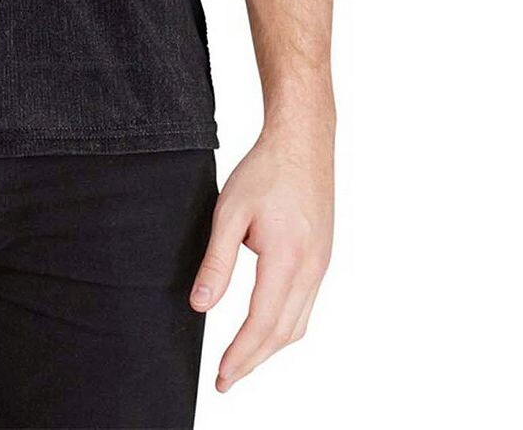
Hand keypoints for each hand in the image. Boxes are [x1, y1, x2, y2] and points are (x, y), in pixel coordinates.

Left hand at [190, 121, 333, 392]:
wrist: (303, 141)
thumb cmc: (266, 170)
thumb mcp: (230, 212)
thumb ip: (216, 262)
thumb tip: (200, 306)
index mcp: (289, 259)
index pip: (263, 323)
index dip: (241, 355)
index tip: (222, 376)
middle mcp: (312, 269)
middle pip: (283, 333)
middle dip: (254, 361)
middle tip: (226, 380)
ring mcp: (321, 265)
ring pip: (298, 324)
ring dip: (270, 347)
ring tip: (242, 360)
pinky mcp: (322, 257)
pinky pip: (306, 306)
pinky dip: (284, 327)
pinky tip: (266, 327)